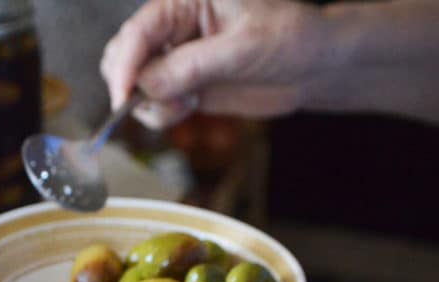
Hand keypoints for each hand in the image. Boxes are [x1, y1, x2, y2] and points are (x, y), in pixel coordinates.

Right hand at [100, 0, 330, 127]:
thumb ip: (194, 66)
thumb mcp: (245, 48)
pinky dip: (161, 113)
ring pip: (135, 83)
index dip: (126, 65)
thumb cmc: (291, 38)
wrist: (314, 66)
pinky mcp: (181, 83)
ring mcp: (175, 57)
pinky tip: (189, 106)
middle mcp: (174, 27)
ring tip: (185, 104)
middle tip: (161, 102)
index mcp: (185, 1)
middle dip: (133, 85)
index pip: (139, 31)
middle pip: (124, 55)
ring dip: (150, 103)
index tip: (124, 96)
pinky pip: (152, 102)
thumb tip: (148, 85)